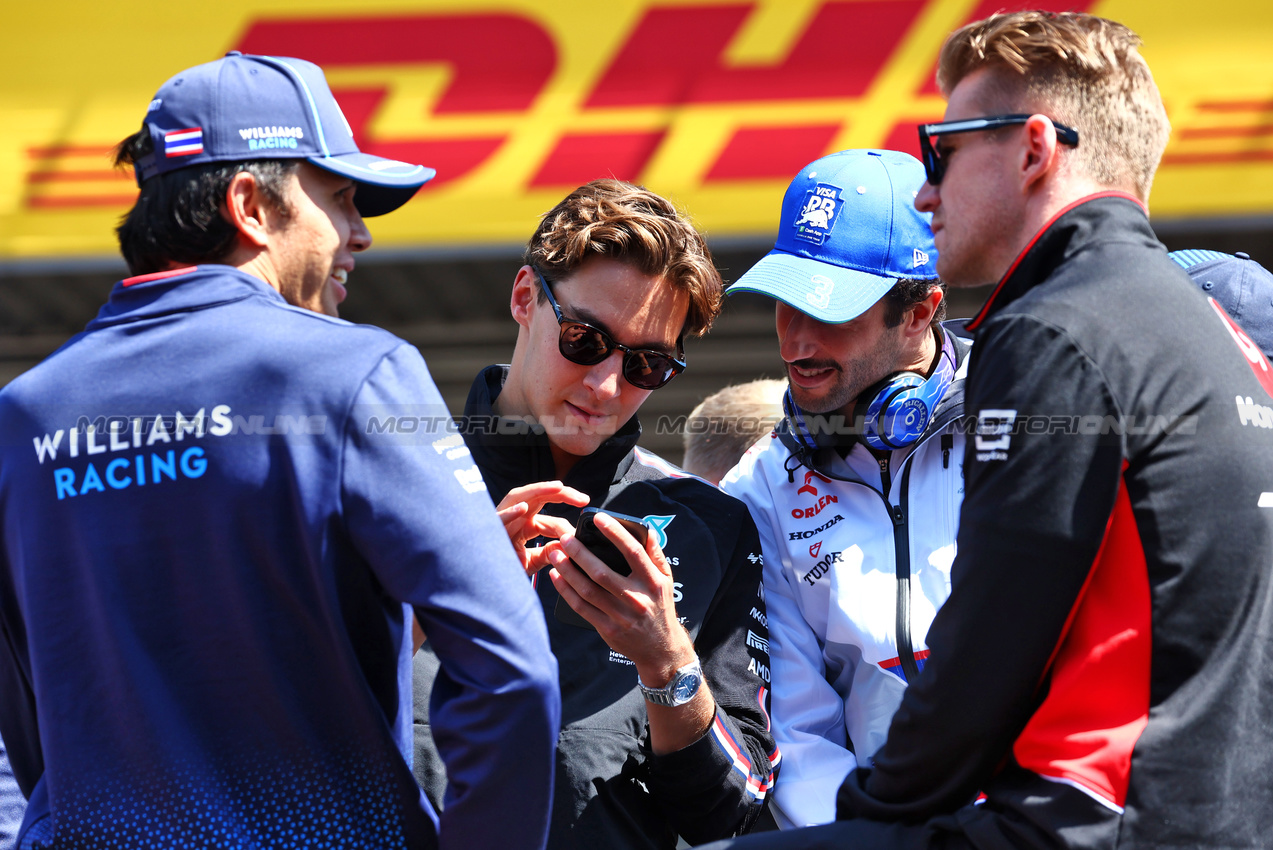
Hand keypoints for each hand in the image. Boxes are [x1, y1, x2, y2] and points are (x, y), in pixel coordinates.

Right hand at [497, 481, 589, 575]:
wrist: (479, 579)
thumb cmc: (502, 566)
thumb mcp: (531, 561)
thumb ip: (548, 552)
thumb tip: (569, 546)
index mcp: (525, 524)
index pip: (550, 518)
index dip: (567, 525)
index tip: (580, 535)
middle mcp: (514, 516)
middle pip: (539, 497)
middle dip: (561, 493)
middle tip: (583, 498)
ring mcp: (501, 519)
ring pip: (519, 497)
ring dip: (539, 490)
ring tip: (559, 488)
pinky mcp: (488, 529)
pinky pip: (498, 519)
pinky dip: (510, 513)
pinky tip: (523, 508)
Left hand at [547, 512, 695, 680]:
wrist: (660, 649)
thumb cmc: (660, 609)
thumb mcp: (666, 580)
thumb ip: (655, 554)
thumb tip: (645, 530)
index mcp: (652, 582)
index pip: (633, 553)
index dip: (615, 533)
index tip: (599, 518)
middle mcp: (637, 599)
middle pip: (602, 573)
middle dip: (580, 553)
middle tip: (565, 537)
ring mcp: (620, 616)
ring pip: (588, 590)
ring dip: (568, 570)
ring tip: (555, 553)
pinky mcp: (607, 629)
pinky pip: (582, 607)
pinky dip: (566, 591)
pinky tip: (557, 576)